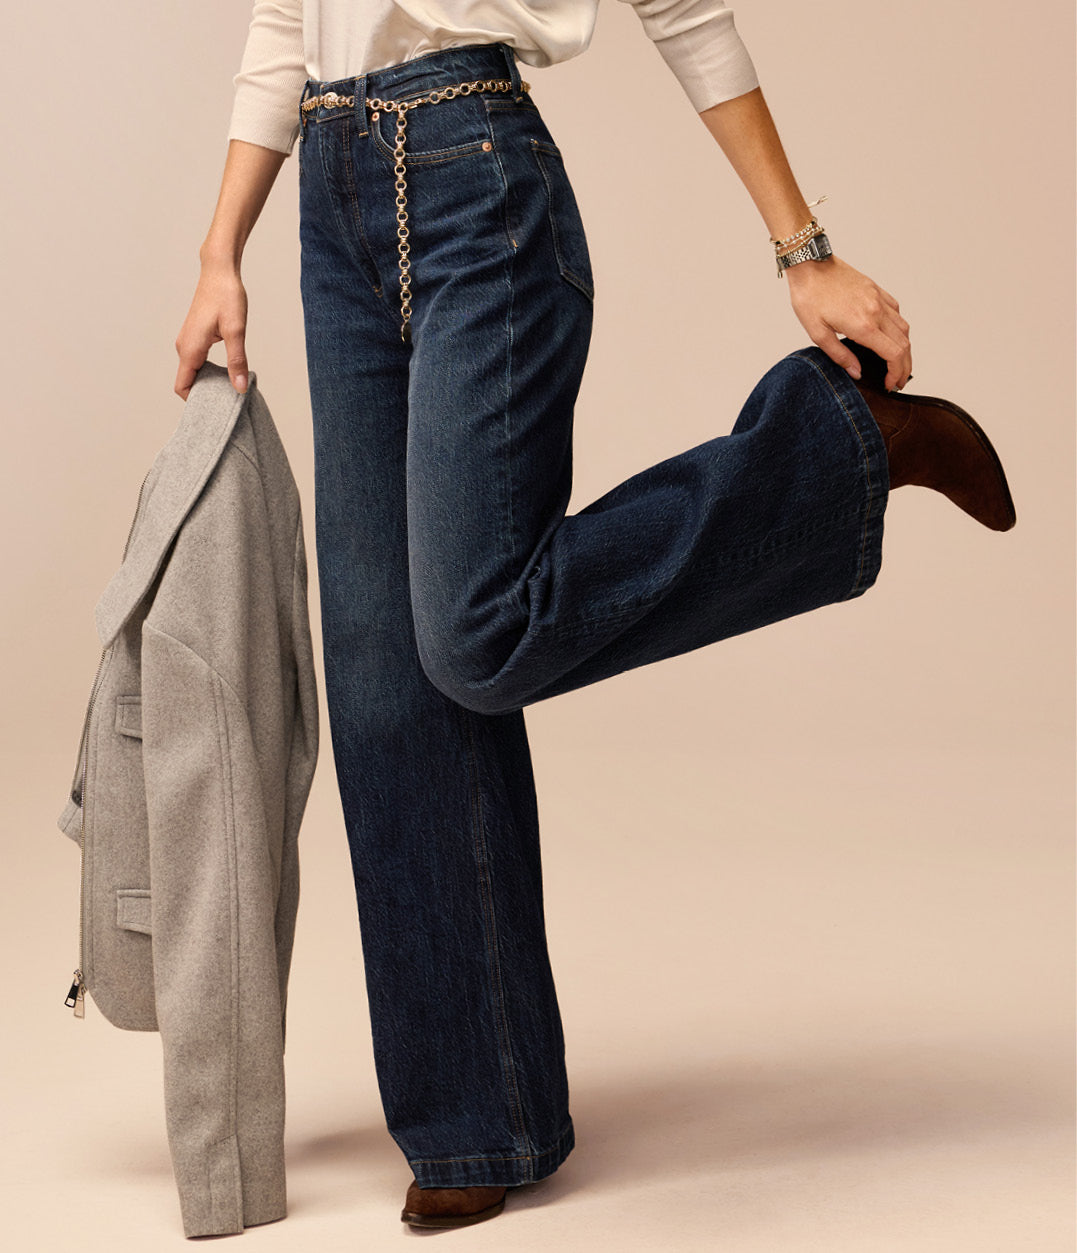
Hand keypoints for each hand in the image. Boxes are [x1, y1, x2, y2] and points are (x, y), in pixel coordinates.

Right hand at [174, 256, 249, 400]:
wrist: (219, 271)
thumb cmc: (227, 296)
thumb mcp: (236, 331)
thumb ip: (237, 361)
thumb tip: (240, 387)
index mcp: (190, 349)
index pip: (182, 387)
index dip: (196, 402)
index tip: (216, 408)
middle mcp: (184, 347)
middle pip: (188, 382)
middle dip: (205, 394)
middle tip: (229, 401)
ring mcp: (188, 341)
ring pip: (193, 372)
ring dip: (209, 382)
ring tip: (231, 387)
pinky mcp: (195, 336)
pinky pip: (197, 362)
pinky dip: (210, 371)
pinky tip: (229, 371)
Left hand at [784, 253, 911, 391]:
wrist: (810, 265)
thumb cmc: (809, 296)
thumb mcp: (817, 333)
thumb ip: (839, 355)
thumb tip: (857, 373)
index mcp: (863, 325)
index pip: (893, 355)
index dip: (896, 374)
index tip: (890, 385)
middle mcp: (877, 312)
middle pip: (904, 344)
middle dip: (904, 367)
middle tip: (897, 382)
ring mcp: (879, 299)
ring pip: (904, 329)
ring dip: (904, 349)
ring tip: (896, 363)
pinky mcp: (877, 291)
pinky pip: (896, 312)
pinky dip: (899, 329)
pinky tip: (889, 337)